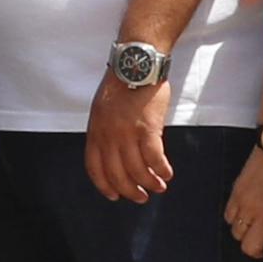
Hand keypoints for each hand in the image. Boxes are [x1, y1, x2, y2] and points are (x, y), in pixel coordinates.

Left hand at [84, 70, 172, 203]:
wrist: (136, 64)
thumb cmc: (122, 84)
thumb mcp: (102, 110)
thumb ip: (105, 132)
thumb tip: (114, 154)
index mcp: (95, 132)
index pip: (95, 168)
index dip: (104, 186)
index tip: (114, 196)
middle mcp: (108, 136)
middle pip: (117, 174)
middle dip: (130, 191)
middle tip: (141, 197)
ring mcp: (127, 133)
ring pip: (137, 170)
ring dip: (149, 183)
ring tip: (159, 187)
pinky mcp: (147, 128)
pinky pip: (154, 158)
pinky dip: (161, 170)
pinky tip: (167, 173)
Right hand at [225, 143, 262, 261]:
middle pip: (250, 249)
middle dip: (252, 249)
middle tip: (260, 240)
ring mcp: (249, 207)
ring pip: (238, 234)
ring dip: (244, 231)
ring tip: (253, 217)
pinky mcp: (237, 196)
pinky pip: (229, 217)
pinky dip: (234, 216)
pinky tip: (244, 206)